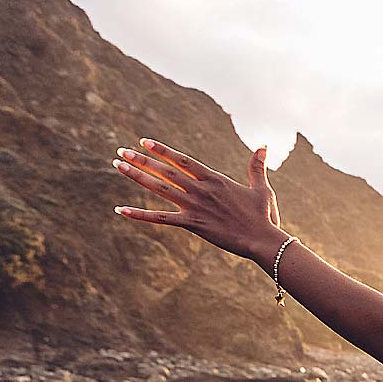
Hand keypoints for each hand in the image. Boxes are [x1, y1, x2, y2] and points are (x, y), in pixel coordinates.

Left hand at [111, 138, 284, 262]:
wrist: (262, 239)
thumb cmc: (263, 215)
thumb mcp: (261, 188)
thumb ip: (257, 167)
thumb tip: (264, 146)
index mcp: (215, 179)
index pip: (184, 160)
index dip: (163, 150)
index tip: (145, 141)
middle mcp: (201, 190)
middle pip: (166, 171)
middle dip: (142, 160)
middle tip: (121, 150)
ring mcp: (195, 207)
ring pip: (160, 188)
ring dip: (137, 176)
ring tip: (118, 166)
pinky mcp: (192, 224)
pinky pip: (161, 218)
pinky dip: (140, 214)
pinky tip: (121, 210)